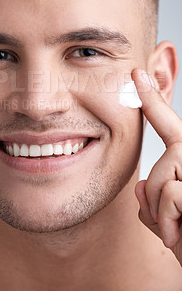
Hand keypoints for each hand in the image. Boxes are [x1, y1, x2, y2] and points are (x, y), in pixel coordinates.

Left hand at [132, 69, 181, 264]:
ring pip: (163, 179)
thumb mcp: (170, 224)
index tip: (137, 76)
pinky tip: (181, 239)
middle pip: (162, 161)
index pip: (169, 126)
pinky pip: (172, 196)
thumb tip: (141, 186)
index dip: (153, 100)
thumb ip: (155, 201)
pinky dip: (169, 224)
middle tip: (174, 225)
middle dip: (158, 195)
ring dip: (164, 215)